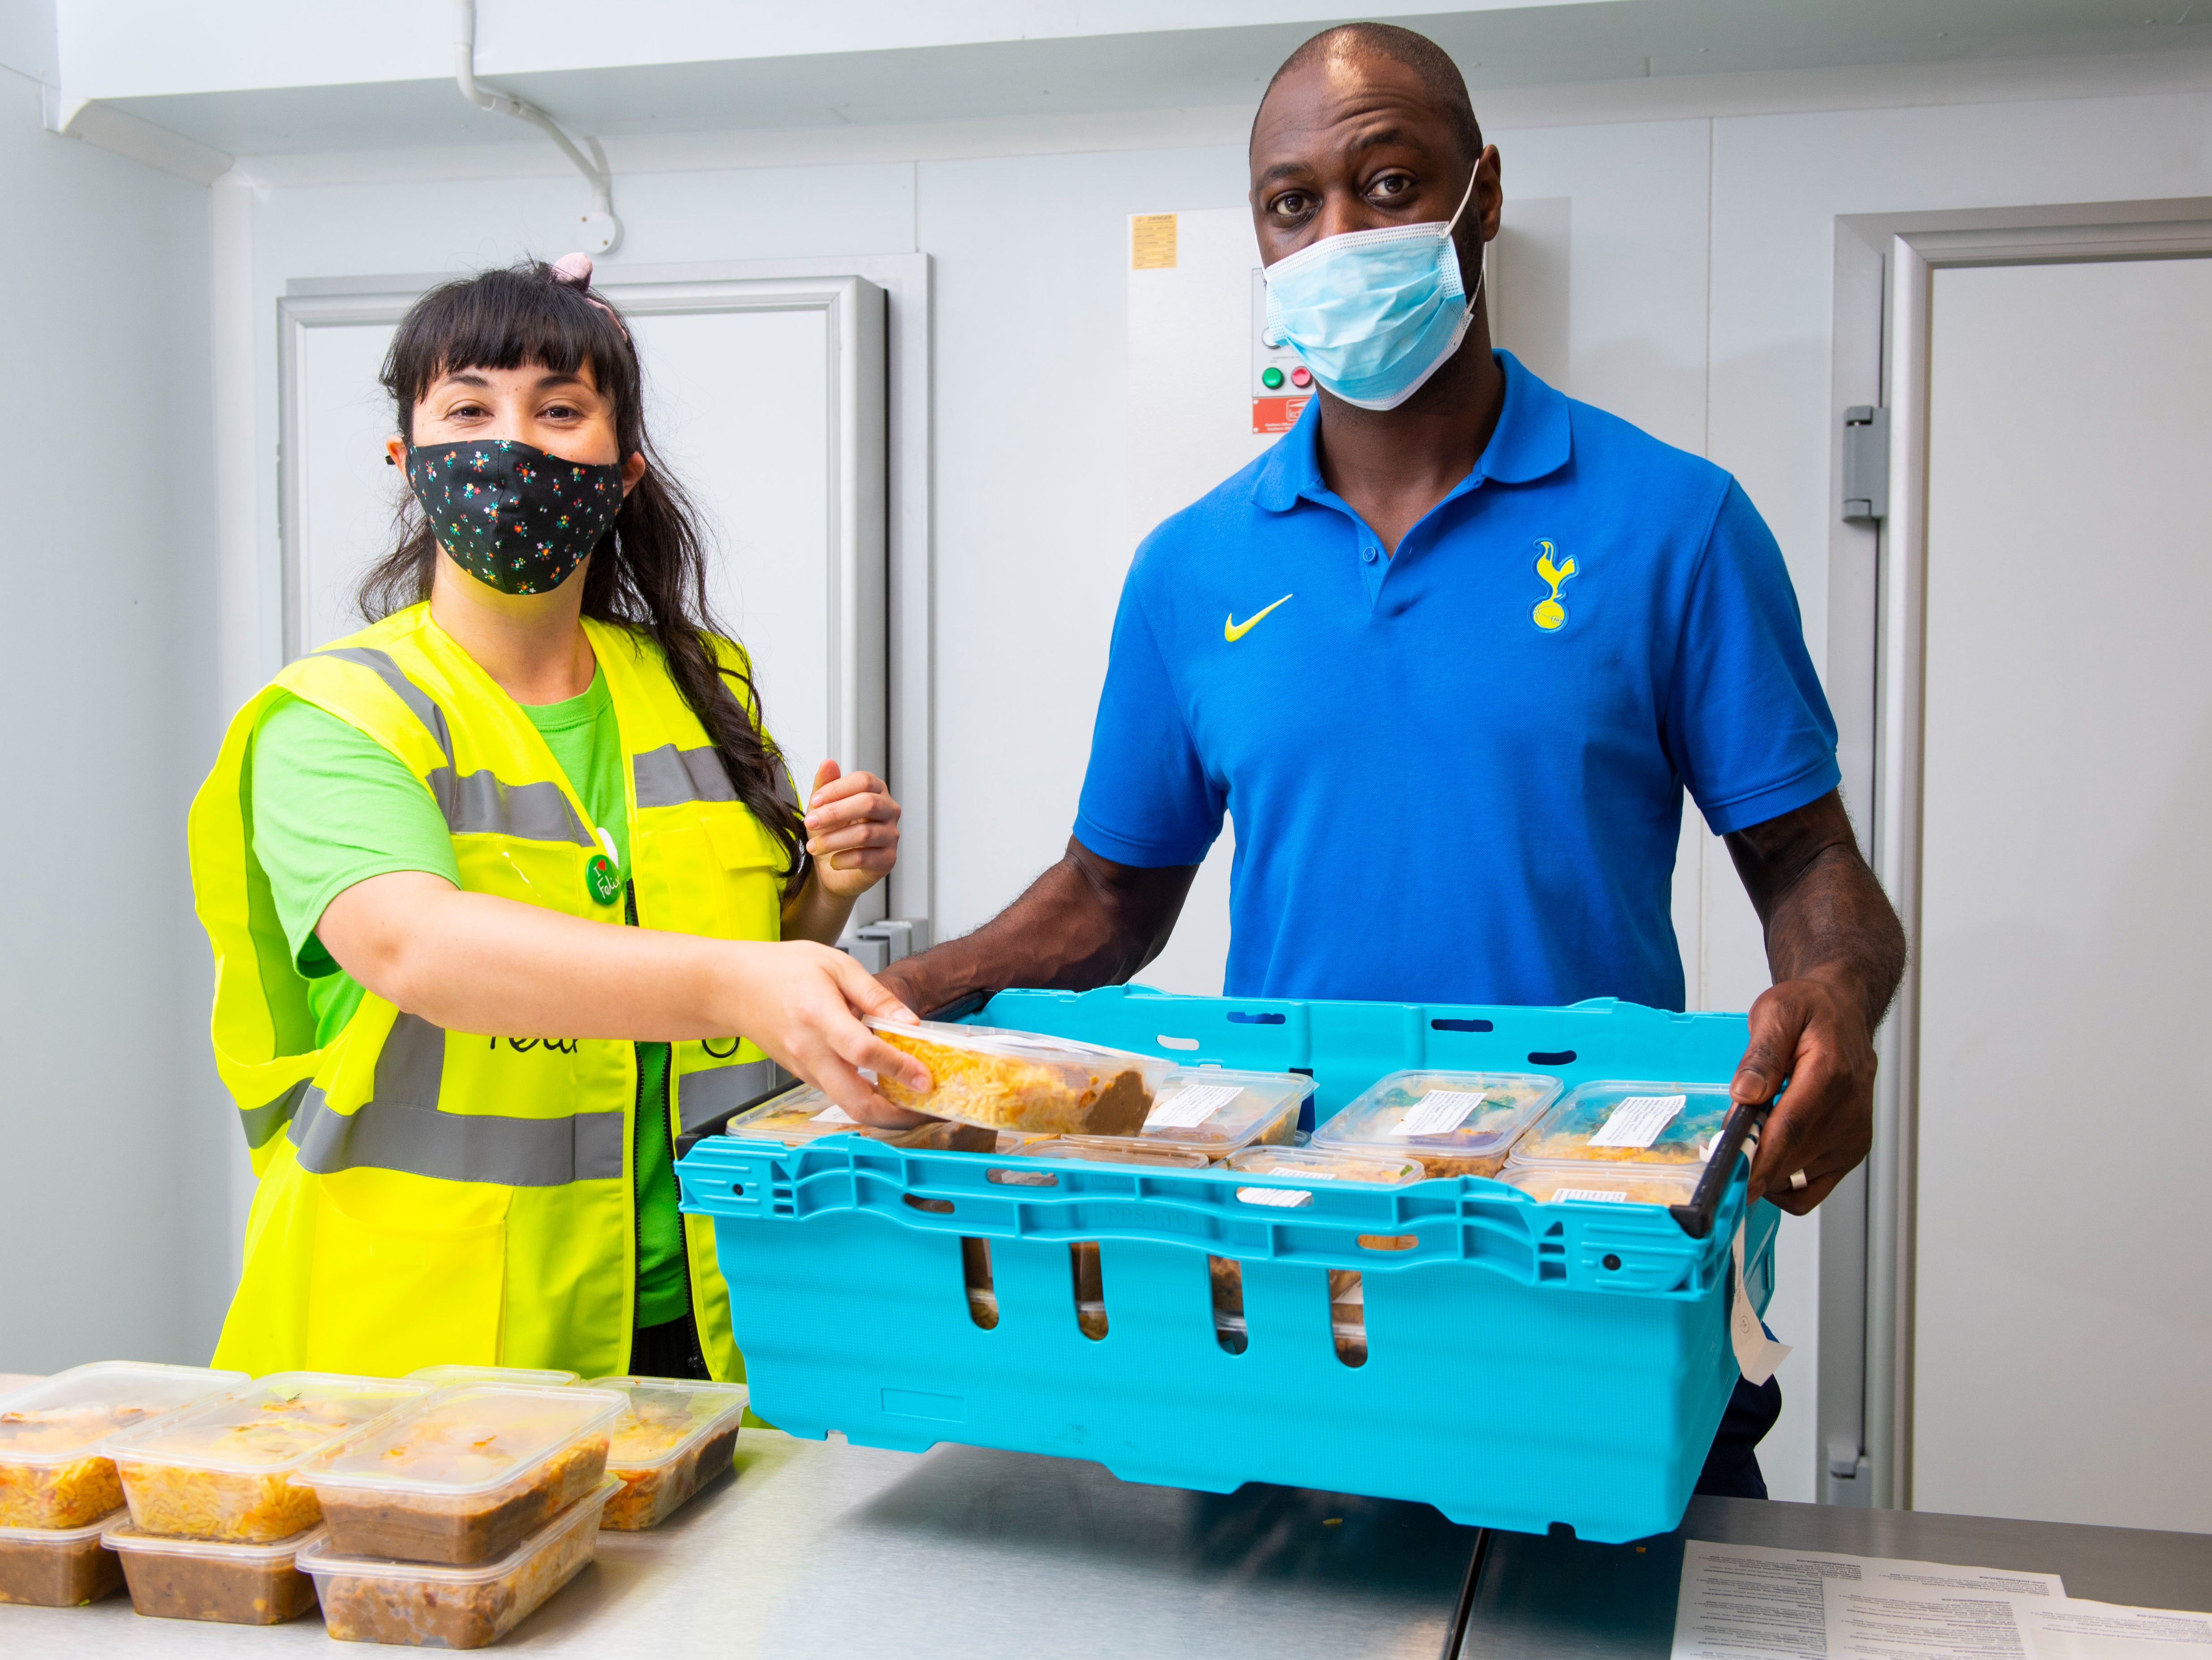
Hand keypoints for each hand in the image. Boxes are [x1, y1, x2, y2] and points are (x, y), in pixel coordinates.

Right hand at [721, 939, 933, 1125]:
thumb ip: (876, 995)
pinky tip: (887, 1089)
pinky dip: (865, 1099)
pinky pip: (838, 1094)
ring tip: (916, 1103)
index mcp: (818, 1015)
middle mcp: (809, 1050)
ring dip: (884, 1112)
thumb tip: (909, 1022)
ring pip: (847, 1104)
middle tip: (928, 1109)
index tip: (925, 1077)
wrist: (733, 987)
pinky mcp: (803, 1076)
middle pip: (855, 1099)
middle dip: (897, 1114)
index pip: (863, 1051)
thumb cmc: (780, 970)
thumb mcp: (836, 965)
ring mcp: (804, 1068)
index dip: (898, 1067)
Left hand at [801, 761, 898, 900]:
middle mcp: (888, 811)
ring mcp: (891, 835)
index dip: (838, 789)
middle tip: (810, 822)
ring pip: (865, 833)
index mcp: (876, 791)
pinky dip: (843, 859)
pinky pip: (865, 858)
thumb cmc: (830, 832)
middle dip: (834, 813)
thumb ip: (824, 785)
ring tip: (813, 846)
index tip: (815, 801)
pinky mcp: (888, 860)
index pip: (864, 781)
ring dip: (832, 840)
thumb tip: (827, 763)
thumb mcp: (822, 806)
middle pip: (869, 804)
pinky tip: (832, 861)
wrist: (831, 866)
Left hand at [1728, 970, 1876, 1214]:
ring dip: (1765, 1171)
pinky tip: (1769, 1159)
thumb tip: (1745, 1094)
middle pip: (1789, 1159)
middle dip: (1750, 1162)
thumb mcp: (1777, 1013)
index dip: (1759, 1160)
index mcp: (1829, 1076)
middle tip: (1725, 1144)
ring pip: (1797, 1180)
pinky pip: (1811, 1190)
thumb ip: (1761, 1056)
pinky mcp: (1850, 1153)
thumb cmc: (1810, 1011)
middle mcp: (1848, 1114)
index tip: (1731, 1179)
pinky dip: (1784, 1184)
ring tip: (1753, 1137)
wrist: (1843, 1013)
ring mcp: (1851, 1138)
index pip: (1790, 1129)